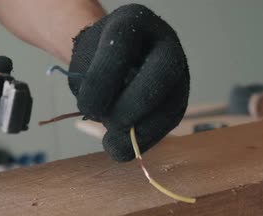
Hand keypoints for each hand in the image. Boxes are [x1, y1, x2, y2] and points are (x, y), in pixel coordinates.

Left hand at [68, 4, 189, 161]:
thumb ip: (91, 83)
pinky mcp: (178, 100)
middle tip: (108, 123)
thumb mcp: (84, 61)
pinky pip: (167, 124)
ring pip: (170, 105)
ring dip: (138, 132)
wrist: (112, 60)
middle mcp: (164, 43)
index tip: (86, 106)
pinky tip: (121, 146)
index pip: (120, 44)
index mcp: (133, 22)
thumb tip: (103, 116)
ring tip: (111, 142)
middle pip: (161, 74)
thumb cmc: (95, 59)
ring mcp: (178, 72)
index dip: (102, 80)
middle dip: (130, 108)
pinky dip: (143, 141)